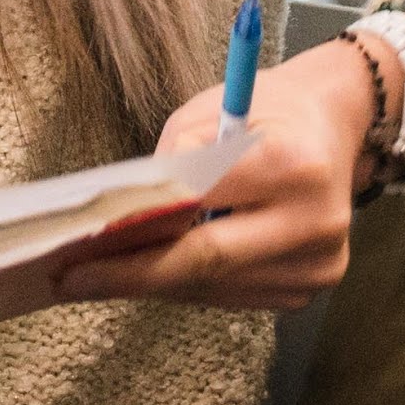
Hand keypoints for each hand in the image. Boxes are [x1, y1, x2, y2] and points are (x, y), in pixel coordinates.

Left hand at [55, 43, 373, 312]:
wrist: (333, 124)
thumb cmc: (262, 110)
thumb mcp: (204, 114)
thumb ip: (169, 171)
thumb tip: (118, 229)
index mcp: (293, 163)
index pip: (198, 209)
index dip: (132, 238)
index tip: (77, 253)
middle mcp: (316, 220)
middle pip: (206, 263)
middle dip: (131, 274)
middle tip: (71, 280)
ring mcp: (320, 261)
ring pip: (215, 287)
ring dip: (158, 279)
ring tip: (105, 271)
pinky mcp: (314, 283)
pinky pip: (234, 294)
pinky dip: (194, 281)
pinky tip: (166, 264)